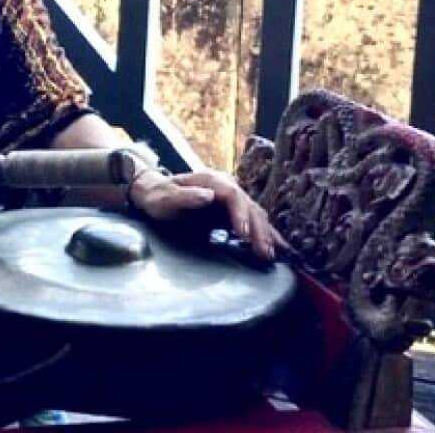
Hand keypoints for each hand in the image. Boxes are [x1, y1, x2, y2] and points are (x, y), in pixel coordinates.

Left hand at [128, 167, 285, 259]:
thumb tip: (209, 195)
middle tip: (264, 253)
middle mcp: (226, 186)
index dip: (241, 214)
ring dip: (265, 235)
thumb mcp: (166, 197)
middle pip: (249, 207)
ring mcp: (232, 198)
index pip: (233, 196)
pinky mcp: (233, 210)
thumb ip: (186, 196)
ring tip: (271, 255)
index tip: (243, 233)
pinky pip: (254, 221)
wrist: (156, 192)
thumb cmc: (159, 196)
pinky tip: (278, 247)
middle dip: (258, 230)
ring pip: (256, 215)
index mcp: (212, 180)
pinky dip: (266, 233)